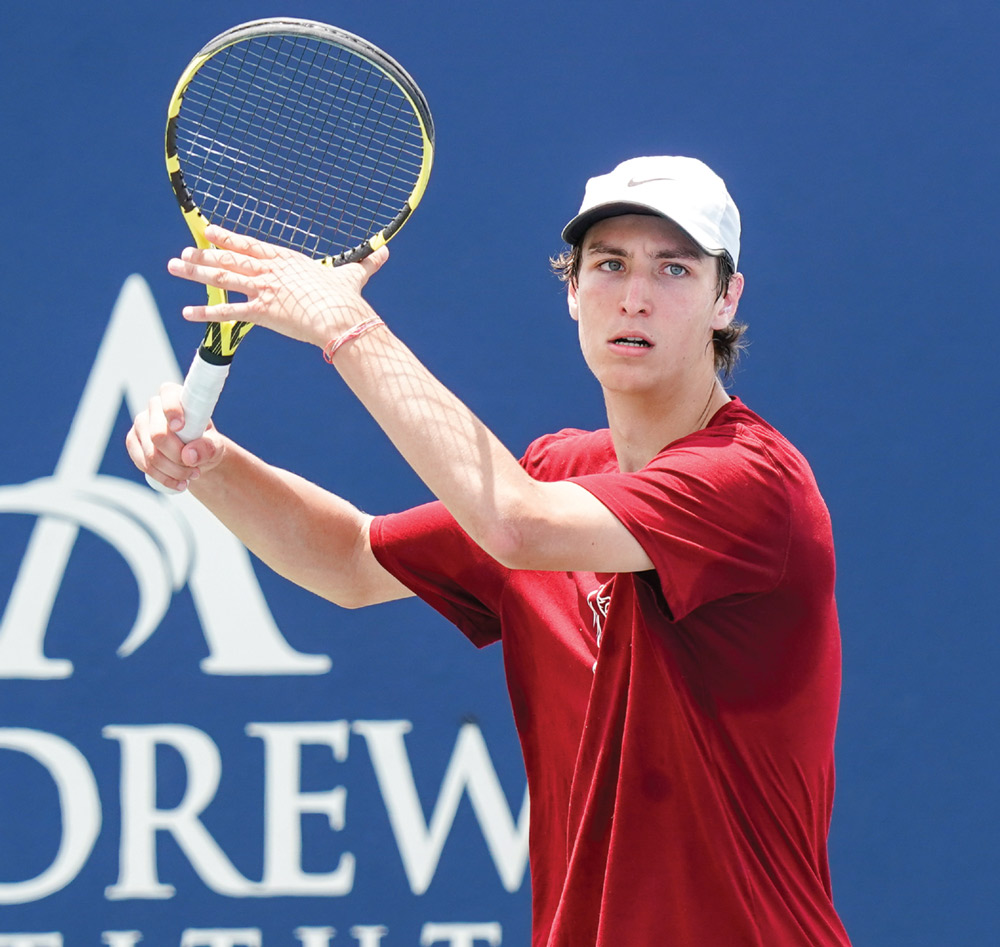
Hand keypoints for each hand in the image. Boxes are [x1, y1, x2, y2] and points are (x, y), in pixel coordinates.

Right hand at [125, 383, 226, 491]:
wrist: (196, 456)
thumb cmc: (206, 443)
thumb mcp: (215, 445)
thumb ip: (207, 448)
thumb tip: (188, 455)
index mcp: (176, 397)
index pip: (168, 395)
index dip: (172, 411)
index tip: (180, 427)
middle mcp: (154, 407)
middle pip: (158, 435)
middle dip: (178, 457)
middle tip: (196, 467)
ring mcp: (140, 425)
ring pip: (150, 454)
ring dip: (173, 471)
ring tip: (192, 475)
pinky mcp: (133, 442)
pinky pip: (143, 464)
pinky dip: (162, 477)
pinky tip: (178, 483)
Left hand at [166, 225, 389, 348]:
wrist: (340, 317)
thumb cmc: (346, 298)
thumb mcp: (354, 277)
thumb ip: (366, 265)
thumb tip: (386, 253)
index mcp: (286, 260)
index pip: (250, 245)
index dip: (227, 238)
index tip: (209, 231)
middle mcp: (270, 271)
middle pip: (229, 260)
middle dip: (203, 256)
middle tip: (181, 253)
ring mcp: (263, 290)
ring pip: (222, 279)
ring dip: (196, 274)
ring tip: (174, 268)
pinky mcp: (261, 312)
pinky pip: (228, 312)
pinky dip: (206, 313)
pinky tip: (187, 312)